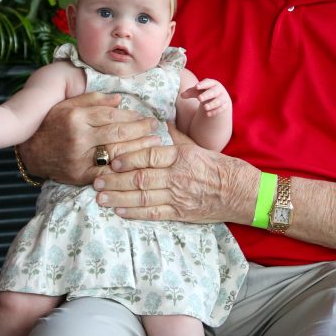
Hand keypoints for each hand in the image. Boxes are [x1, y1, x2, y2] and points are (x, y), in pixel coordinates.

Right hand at [17, 91, 164, 186]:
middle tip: (156, 129)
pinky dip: (124, 170)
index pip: (112, 115)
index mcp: (76, 117)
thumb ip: (93, 100)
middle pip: (118, 133)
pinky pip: (107, 173)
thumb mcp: (68, 105)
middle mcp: (78, 138)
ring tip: (154, 145)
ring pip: (116, 153)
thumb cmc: (52, 124)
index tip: (147, 117)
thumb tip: (120, 100)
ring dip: (138, 149)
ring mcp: (79, 159)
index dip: (133, 117)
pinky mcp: (80, 176)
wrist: (31, 152)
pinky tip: (137, 165)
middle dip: (141, 131)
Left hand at [93, 134, 256, 223]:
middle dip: (115, 180)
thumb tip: (155, 122)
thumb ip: (174, 137)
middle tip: (96, 180)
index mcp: (181, 156)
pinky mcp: (180, 213)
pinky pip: (154, 214)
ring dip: (119, 198)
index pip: (150, 156)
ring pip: (143, 197)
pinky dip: (135, 213)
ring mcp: (179, 196)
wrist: (239, 192)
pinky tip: (119, 211)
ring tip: (100, 197)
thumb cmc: (217, 167)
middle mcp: (178, 176)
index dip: (128, 158)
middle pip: (141, 178)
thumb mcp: (196, 146)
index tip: (112, 159)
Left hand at [180, 78, 230, 117]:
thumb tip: (182, 95)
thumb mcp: (197, 91)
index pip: (208, 82)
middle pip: (213, 92)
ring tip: (204, 108)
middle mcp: (218, 90)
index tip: (196, 87)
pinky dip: (215, 111)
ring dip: (212, 104)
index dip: (202, 84)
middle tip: (199, 98)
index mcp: (212, 83)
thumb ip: (190, 92)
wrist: (218, 97)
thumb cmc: (204, 92)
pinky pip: (221, 109)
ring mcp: (222, 97)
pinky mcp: (224, 105)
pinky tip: (208, 114)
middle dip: (207, 95)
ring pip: (219, 101)